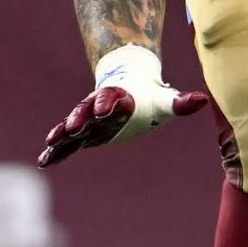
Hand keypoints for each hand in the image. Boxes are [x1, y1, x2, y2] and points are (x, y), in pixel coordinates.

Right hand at [37, 45, 207, 167]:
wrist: (127, 85)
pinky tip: (44, 161)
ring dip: (62, 134)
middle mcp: (98, 106)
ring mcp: (88, 120)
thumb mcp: (165, 100)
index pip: (113, 97)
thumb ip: (180, 102)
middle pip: (87, 110)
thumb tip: (204, 100)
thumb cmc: (149, 96)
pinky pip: (67, 143)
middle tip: (74, 126)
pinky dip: (56, 151)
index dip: (108, 102)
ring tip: (51, 141)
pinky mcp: (83, 133)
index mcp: (119, 96)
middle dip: (80, 118)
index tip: (105, 108)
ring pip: (72, 125)